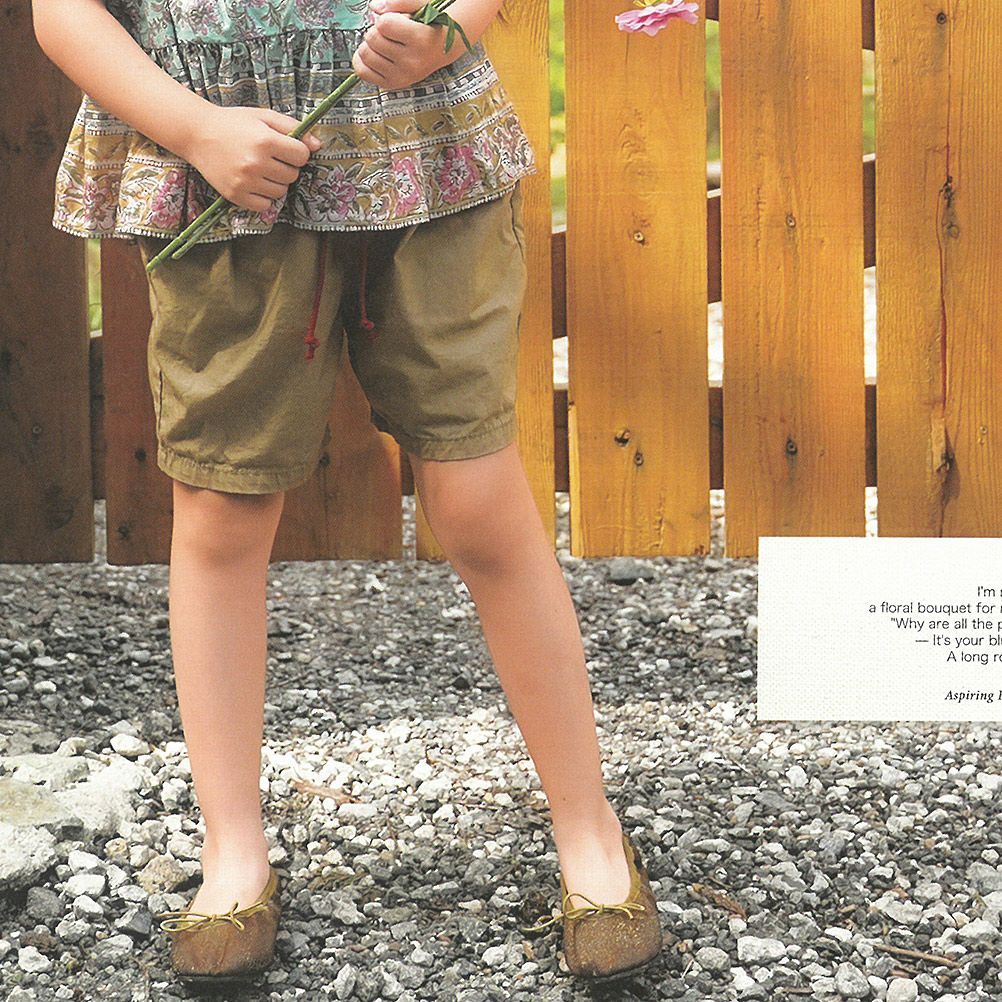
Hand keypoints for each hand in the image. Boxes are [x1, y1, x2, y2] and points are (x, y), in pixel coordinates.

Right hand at [183, 105, 323, 214]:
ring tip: (260, 169)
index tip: (286, 148)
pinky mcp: (236, 195)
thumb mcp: (264, 117)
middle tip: (269, 157)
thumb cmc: (234, 124)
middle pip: (292, 175)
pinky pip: (265, 205)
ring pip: (281, 192)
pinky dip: (263, 197)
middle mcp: (255, 163)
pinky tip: (254, 183)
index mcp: (264, 140)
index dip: (297, 152)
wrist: (198, 134)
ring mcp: (245, 181)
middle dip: (286, 167)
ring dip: (276, 182)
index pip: (302, 156)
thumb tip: (318, 145)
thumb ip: (293, 128)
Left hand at [352, 0, 460, 90]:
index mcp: (420, 40)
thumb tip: (374, 8)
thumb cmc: (431, 25)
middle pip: (372, 38)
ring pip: (365, 54)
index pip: (383, 24)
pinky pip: (363, 72)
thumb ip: (399, 1)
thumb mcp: (422, 5)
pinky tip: (372, 53)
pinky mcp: (393, 84)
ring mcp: (401, 76)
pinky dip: (362, 60)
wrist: (442, 48)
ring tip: (385, 43)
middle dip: (377, 30)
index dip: (386, 17)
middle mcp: (411, 62)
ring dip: (370, 44)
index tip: (396, 21)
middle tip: (391, 33)